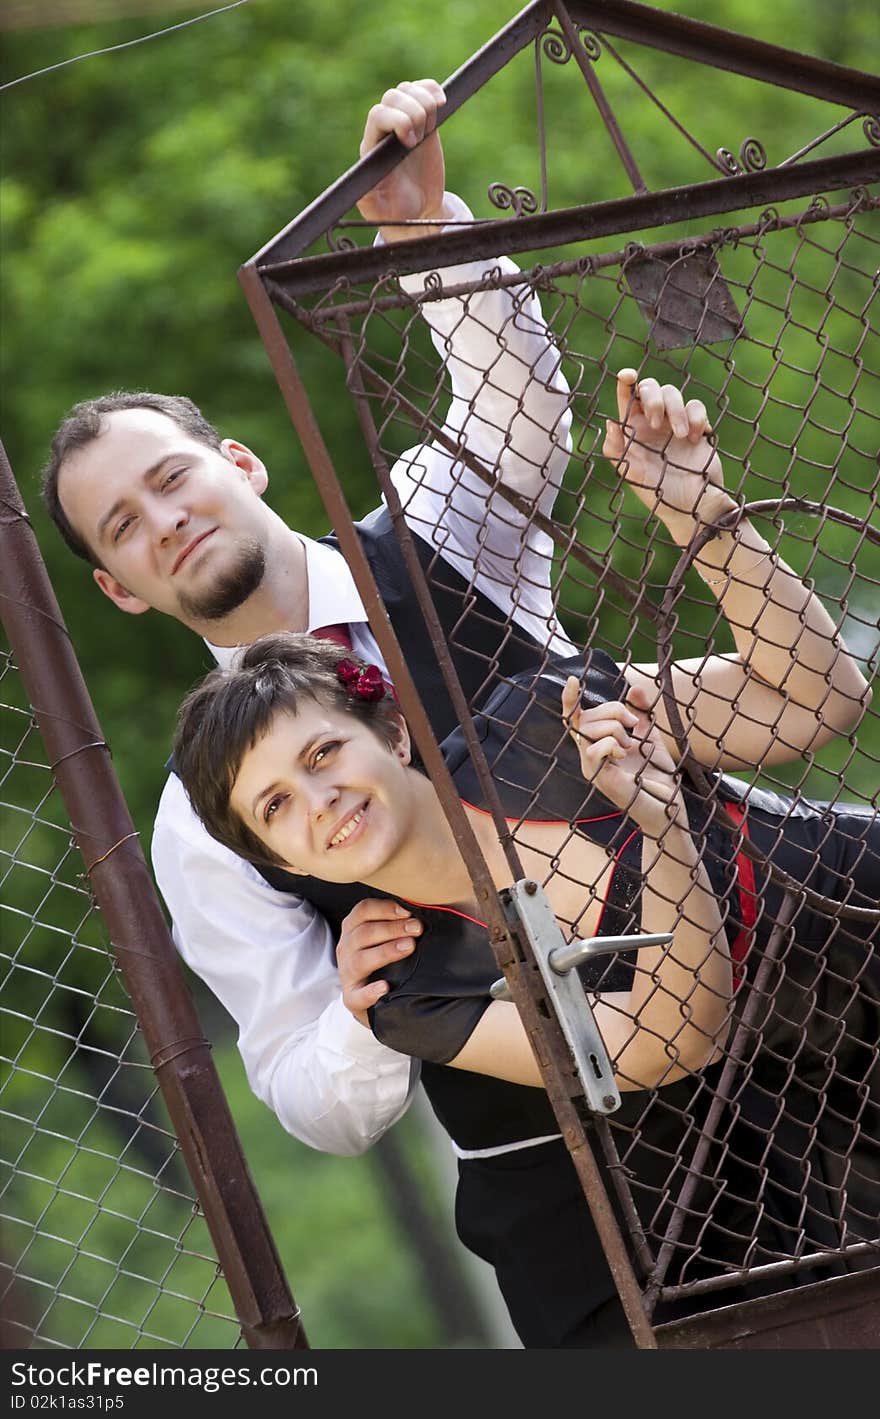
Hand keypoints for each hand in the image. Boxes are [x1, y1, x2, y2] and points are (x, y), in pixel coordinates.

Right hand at [336, 897, 422, 1027]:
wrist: (376, 999)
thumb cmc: (387, 959)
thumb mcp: (387, 936)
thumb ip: (400, 921)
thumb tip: (428, 908)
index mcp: (353, 928)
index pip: (363, 910)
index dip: (385, 908)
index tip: (408, 910)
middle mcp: (346, 948)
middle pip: (364, 933)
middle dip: (392, 928)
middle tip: (417, 928)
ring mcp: (347, 973)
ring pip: (360, 960)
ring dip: (385, 952)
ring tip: (408, 947)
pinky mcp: (352, 998)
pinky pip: (358, 996)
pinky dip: (371, 992)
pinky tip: (385, 987)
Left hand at [356, 79, 447, 238]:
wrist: (419, 210)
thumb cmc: (398, 213)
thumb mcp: (381, 212)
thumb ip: (369, 202)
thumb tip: (362, 193)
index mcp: (372, 147)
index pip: (378, 114)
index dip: (398, 120)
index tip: (410, 143)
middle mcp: (385, 130)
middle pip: (394, 96)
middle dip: (413, 113)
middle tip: (420, 141)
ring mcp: (404, 121)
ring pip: (408, 90)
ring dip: (424, 103)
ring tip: (429, 131)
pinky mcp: (422, 121)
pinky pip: (424, 90)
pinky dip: (433, 90)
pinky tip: (441, 103)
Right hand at [561, 679, 683, 838]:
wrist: (669, 807)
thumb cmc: (657, 776)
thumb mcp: (651, 737)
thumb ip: (642, 714)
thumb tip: (634, 688)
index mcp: (597, 745)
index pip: (575, 719)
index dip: (570, 699)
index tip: (572, 679)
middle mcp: (589, 756)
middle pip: (587, 717)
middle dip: (615, 711)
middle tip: (635, 725)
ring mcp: (592, 768)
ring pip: (590, 730)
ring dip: (617, 729)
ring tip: (630, 746)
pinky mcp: (600, 779)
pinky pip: (596, 749)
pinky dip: (613, 744)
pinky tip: (624, 753)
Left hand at [604, 369, 734, 543]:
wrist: (691, 507)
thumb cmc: (657, 494)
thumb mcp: (632, 474)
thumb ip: (616, 450)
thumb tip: (611, 423)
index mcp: (633, 430)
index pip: (627, 398)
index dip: (626, 381)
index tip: (628, 376)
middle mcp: (653, 422)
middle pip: (651, 388)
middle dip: (653, 397)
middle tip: (656, 421)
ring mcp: (675, 422)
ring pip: (674, 393)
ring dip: (676, 410)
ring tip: (679, 436)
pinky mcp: (697, 427)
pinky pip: (697, 406)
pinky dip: (696, 417)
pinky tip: (695, 437)